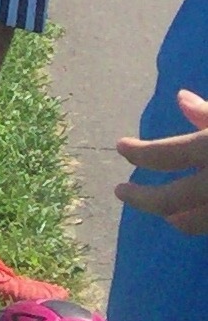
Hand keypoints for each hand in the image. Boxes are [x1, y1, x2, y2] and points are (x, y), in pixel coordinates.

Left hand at [116, 89, 207, 234]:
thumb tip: (180, 97)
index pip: (163, 155)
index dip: (138, 152)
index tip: (121, 146)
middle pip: (168, 201)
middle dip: (141, 198)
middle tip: (121, 191)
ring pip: (193, 223)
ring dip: (176, 218)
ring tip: (168, 215)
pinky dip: (202, 221)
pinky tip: (199, 215)